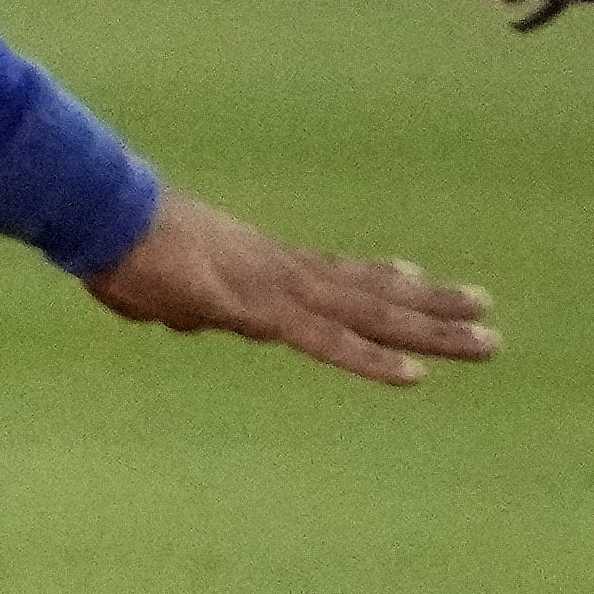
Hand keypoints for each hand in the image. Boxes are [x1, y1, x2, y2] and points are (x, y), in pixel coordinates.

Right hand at [83, 193, 496, 386]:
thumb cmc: (119, 247)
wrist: (106, 217)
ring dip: (431, 332)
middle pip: (371, 294)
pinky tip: (412, 376)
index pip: (336, 275)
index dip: (384, 281)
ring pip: (369, 316)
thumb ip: (184, 304)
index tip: (428, 282)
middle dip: (432, 308)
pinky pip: (327, 343)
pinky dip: (370, 359)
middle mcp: (285, 272)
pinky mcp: (263, 312)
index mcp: (263, 266)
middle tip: (487, 313)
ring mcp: (280, 290)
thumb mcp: (160, 286)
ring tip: (488, 341)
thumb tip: (183, 315)